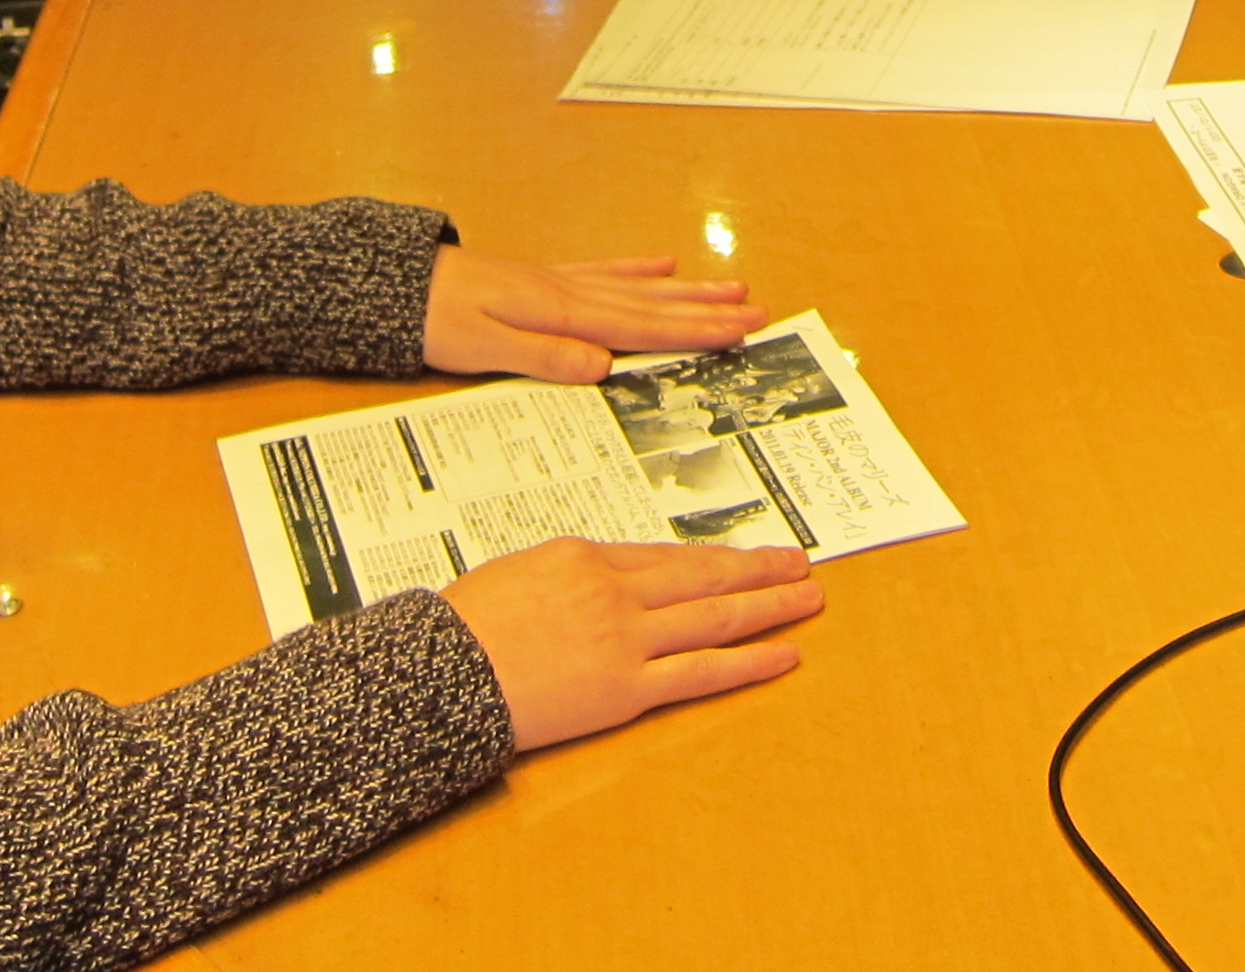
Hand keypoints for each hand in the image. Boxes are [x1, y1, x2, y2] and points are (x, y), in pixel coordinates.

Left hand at [423, 250, 765, 382]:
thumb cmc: (434, 318)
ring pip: (637, 287)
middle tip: (757, 311)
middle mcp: (568, 293)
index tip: (738, 332)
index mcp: (560, 313)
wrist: (395, 280)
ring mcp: (559, 282)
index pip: (639, 328)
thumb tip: (603, 367)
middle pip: (651, 304)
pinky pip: (603, 272)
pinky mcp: (543, 280)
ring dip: (685, 290)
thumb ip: (543, 357)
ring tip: (729, 287)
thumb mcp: (482, 347)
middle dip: (706, 311)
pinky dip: (635, 270)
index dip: (691, 332)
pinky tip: (660, 266)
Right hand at [441, 538, 818, 750]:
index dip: (713, 557)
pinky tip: (781, 655)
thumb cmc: (463, 625)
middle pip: (703, 577)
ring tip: (808, 600)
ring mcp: (625, 639)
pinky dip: (746, 663)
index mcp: (586, 556)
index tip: (746, 555)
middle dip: (757, 570)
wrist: (437, 673)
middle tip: (800, 564)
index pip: (667, 557)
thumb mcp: (519, 573)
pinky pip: (699, 673)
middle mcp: (615, 591)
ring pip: (714, 617)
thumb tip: (597, 582)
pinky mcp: (625, 690)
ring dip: (767, 607)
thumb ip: (568, 576)